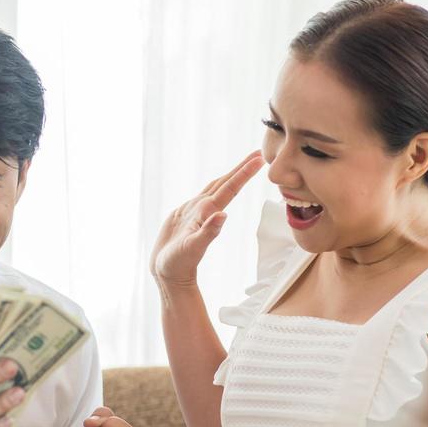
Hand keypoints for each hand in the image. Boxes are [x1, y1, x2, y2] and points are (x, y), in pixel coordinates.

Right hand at [151, 151, 263, 286]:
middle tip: (258, 153)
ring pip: (215, 187)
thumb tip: (223, 215)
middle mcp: (205, 209)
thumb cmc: (179, 263)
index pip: (230, 188)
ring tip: (244, 163)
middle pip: (226, 183)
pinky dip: (213, 186)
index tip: (259, 159)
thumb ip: (208, 232)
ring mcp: (195, 211)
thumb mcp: (193, 248)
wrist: (168, 273)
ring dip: (230, 174)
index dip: (244, 173)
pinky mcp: (185, 215)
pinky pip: (202, 195)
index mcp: (208, 212)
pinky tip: (217, 183)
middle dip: (242, 168)